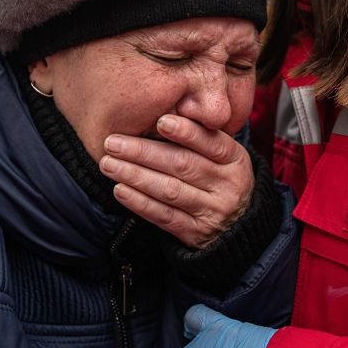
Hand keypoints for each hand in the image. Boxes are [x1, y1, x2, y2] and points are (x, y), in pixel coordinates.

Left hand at [99, 115, 252, 248]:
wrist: (238, 228)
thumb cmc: (220, 180)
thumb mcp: (223, 158)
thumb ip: (199, 138)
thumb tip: (161, 114)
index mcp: (235, 160)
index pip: (211, 143)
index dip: (186, 132)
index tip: (160, 121)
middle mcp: (228, 186)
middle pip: (183, 165)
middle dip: (144, 152)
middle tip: (113, 142)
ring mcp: (213, 211)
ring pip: (170, 190)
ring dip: (135, 176)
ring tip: (109, 164)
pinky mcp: (196, 233)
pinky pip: (165, 216)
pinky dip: (140, 202)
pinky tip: (120, 190)